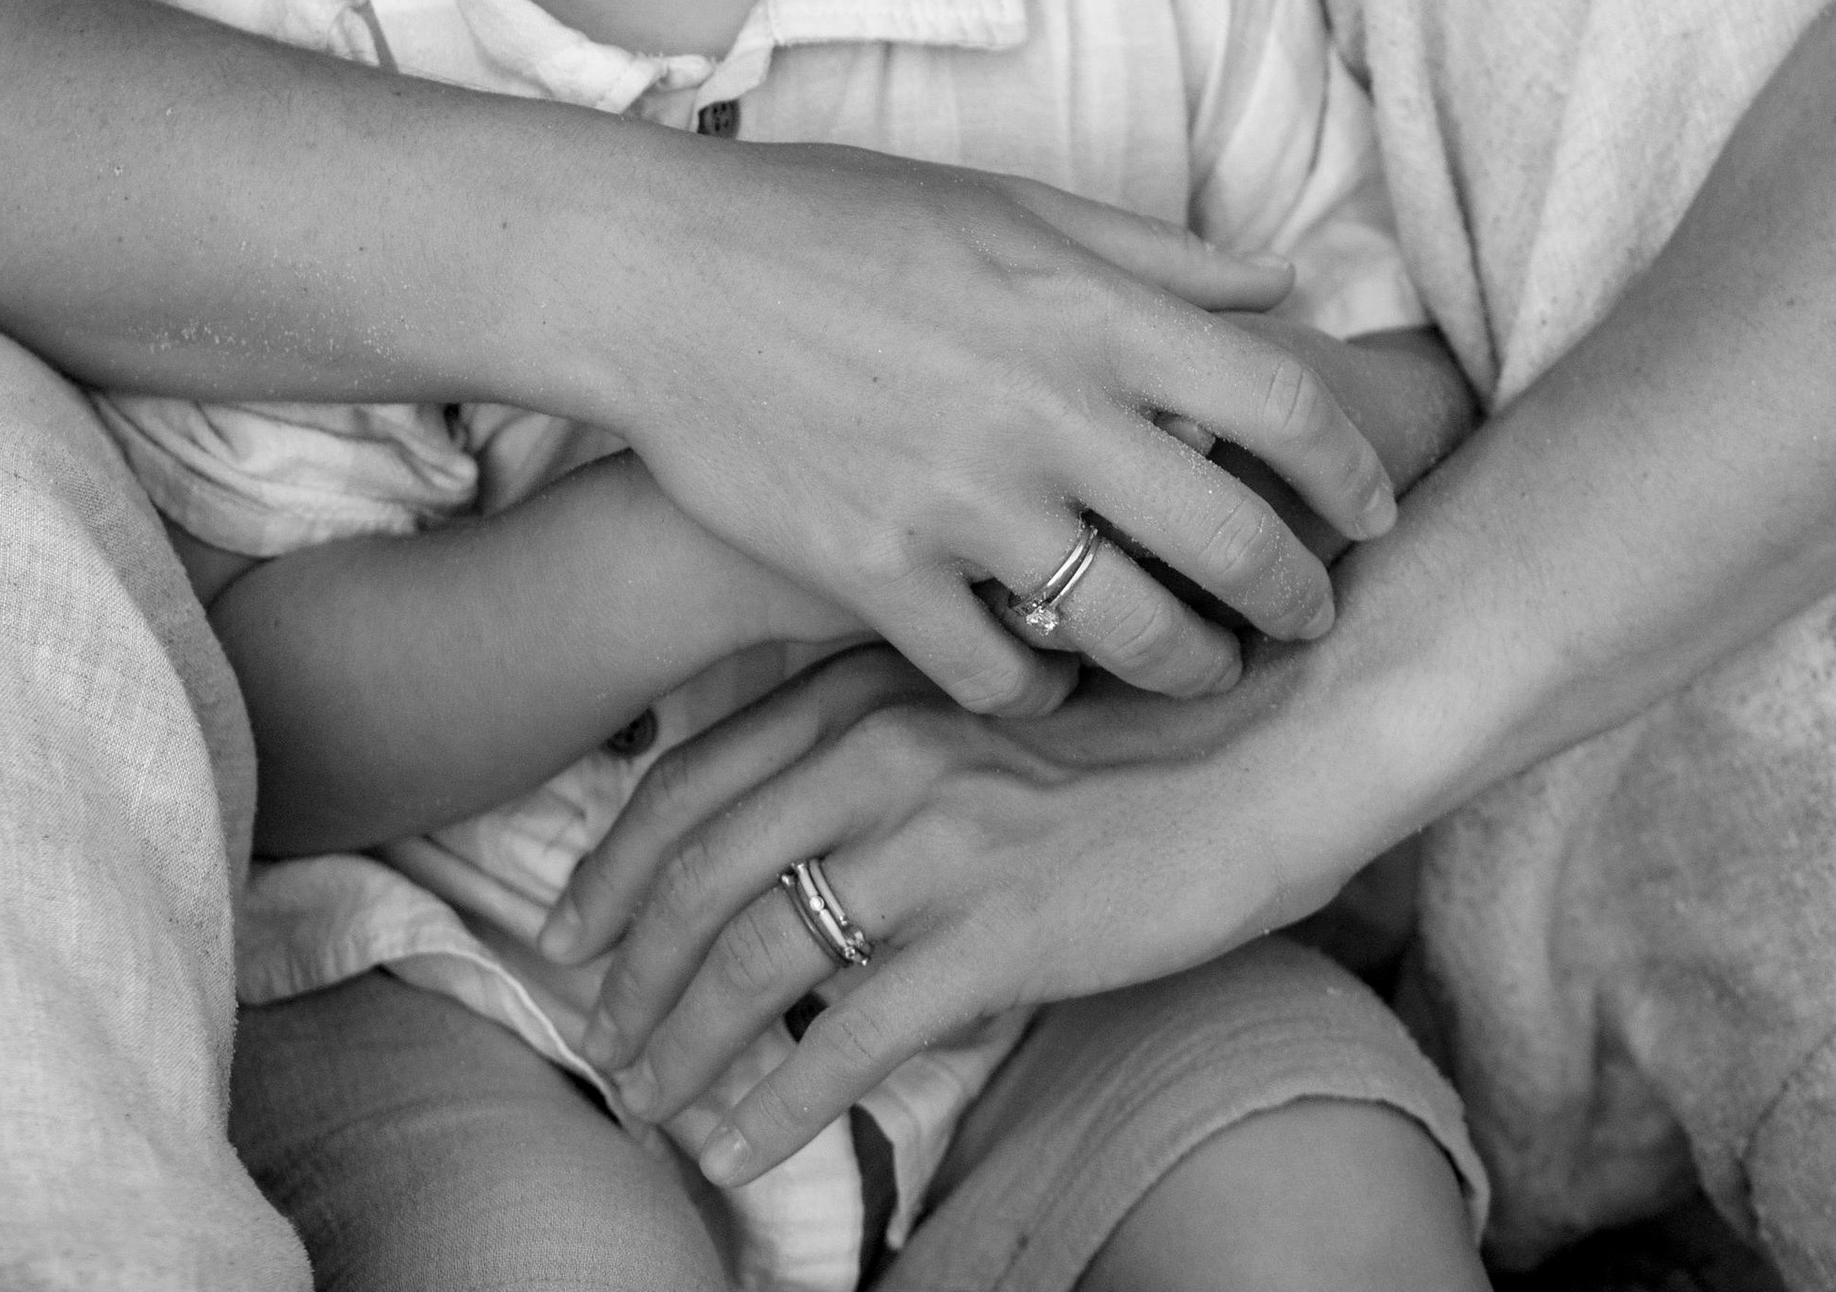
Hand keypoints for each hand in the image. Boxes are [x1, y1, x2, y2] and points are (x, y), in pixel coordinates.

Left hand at [539, 644, 1327, 1189]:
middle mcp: (876, 754)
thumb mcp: (968, 700)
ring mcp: (934, 844)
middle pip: (699, 875)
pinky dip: (780, 1102)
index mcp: (860, 692)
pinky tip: (745, 1143)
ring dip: (685, 1044)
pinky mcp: (998, 933)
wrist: (1263, 737)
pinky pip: (853, 1036)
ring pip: (757, 959)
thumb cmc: (1123, 725)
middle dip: (628, 970)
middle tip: (594, 1036)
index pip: (689, 782)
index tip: (571, 930)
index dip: (613, 868)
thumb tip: (789, 828)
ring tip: (655, 1100)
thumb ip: (872, 740)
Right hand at [596, 142, 1396, 708]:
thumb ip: (1147, 253)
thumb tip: (1273, 285)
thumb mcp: (1004, 204)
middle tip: (1306, 621)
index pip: (1283, 405)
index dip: (1354, 473)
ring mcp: (961, 502)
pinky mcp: (876, 574)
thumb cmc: (834, 222)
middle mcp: (1045, 410)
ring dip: (1187, 668)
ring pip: (1134, 635)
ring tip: (1195, 671)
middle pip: (1235, 544)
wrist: (660, 277)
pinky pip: (999, 681)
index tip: (1372, 510)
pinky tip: (1043, 684)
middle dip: (1295, 599)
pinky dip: (1039, 698)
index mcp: (1089, 308)